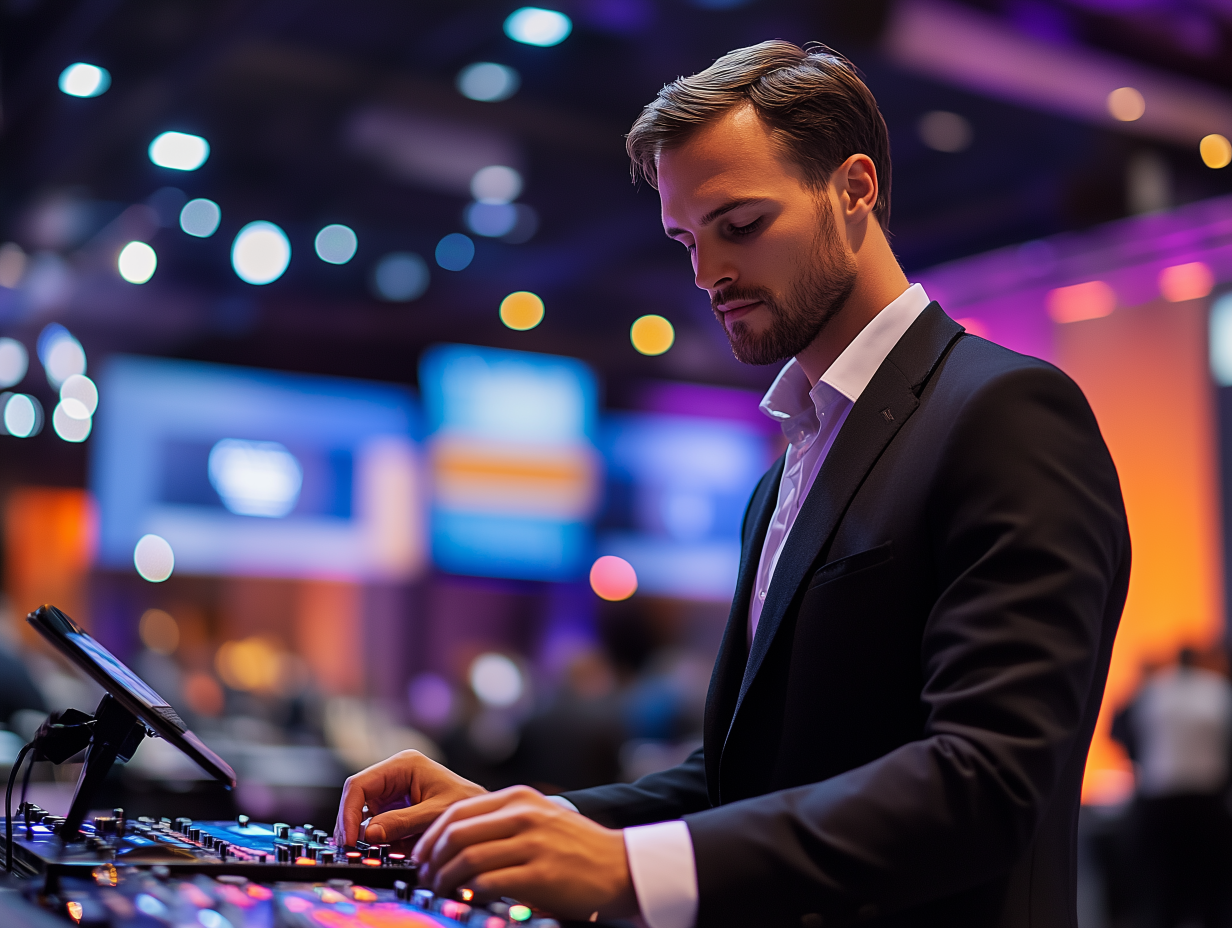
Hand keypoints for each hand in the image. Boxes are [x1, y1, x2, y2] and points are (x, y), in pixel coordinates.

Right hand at [334, 750, 487, 847]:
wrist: (485, 815)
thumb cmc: (468, 804)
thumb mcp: (435, 814)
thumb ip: (403, 822)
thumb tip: (369, 833)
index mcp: (404, 764)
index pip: (360, 784)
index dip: (349, 812)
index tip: (350, 839)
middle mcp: (395, 774)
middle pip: (357, 798)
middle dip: (352, 825)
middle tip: (352, 851)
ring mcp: (394, 791)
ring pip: (363, 812)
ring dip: (364, 834)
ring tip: (370, 852)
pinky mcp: (397, 807)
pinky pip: (376, 823)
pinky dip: (377, 838)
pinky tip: (385, 849)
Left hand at [412, 785, 637, 920]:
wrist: (620, 865)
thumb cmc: (575, 847)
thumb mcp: (539, 818)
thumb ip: (502, 821)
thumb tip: (453, 839)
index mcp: (519, 798)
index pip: (458, 811)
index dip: (430, 836)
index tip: (420, 856)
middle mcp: (524, 815)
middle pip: (457, 833)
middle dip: (431, 860)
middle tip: (425, 877)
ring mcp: (533, 843)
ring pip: (468, 858)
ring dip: (445, 879)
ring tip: (442, 891)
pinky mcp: (540, 874)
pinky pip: (489, 883)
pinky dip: (471, 892)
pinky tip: (468, 898)